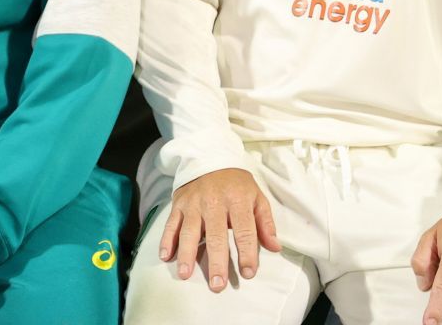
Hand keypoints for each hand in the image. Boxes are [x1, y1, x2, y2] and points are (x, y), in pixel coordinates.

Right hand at [157, 167, 279, 292]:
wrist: (209, 157)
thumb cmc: (236, 183)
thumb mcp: (256, 196)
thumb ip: (265, 223)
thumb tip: (274, 247)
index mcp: (237, 200)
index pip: (244, 230)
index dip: (247, 253)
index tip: (248, 273)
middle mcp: (214, 202)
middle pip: (216, 235)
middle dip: (216, 262)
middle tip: (217, 285)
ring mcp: (194, 203)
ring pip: (189, 231)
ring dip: (187, 254)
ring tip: (186, 275)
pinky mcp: (179, 204)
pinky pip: (171, 223)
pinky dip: (167, 240)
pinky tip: (166, 256)